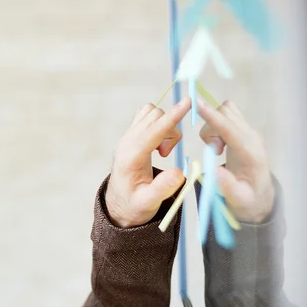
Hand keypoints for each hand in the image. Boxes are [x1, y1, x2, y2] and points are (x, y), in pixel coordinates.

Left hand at [105, 99, 190, 227]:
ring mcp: (127, 137)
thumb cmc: (135, 205)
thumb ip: (163, 189)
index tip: (187, 102)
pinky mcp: (131, 135)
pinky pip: (146, 116)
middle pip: (154, 117)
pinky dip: (159, 124)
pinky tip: (158, 144)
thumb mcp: (149, 203)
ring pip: (151, 113)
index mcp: (130, 158)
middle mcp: (126, 142)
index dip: (172, 118)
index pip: (153, 131)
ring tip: (163, 151)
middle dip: (171, 130)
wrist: (119, 204)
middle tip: (167, 154)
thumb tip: (179, 173)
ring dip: (165, 126)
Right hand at [198, 101, 274, 222]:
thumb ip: (228, 186)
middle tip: (212, 152)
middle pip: (226, 115)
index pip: (230, 130)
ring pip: (225, 111)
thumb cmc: (247, 198)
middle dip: (210, 129)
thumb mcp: (238, 200)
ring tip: (216, 149)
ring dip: (212, 126)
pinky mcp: (243, 129)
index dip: (213, 117)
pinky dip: (216, 122)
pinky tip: (219, 141)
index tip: (197, 104)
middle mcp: (252, 137)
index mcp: (251, 154)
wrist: (259, 194)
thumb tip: (215, 170)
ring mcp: (249, 131)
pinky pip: (227, 113)